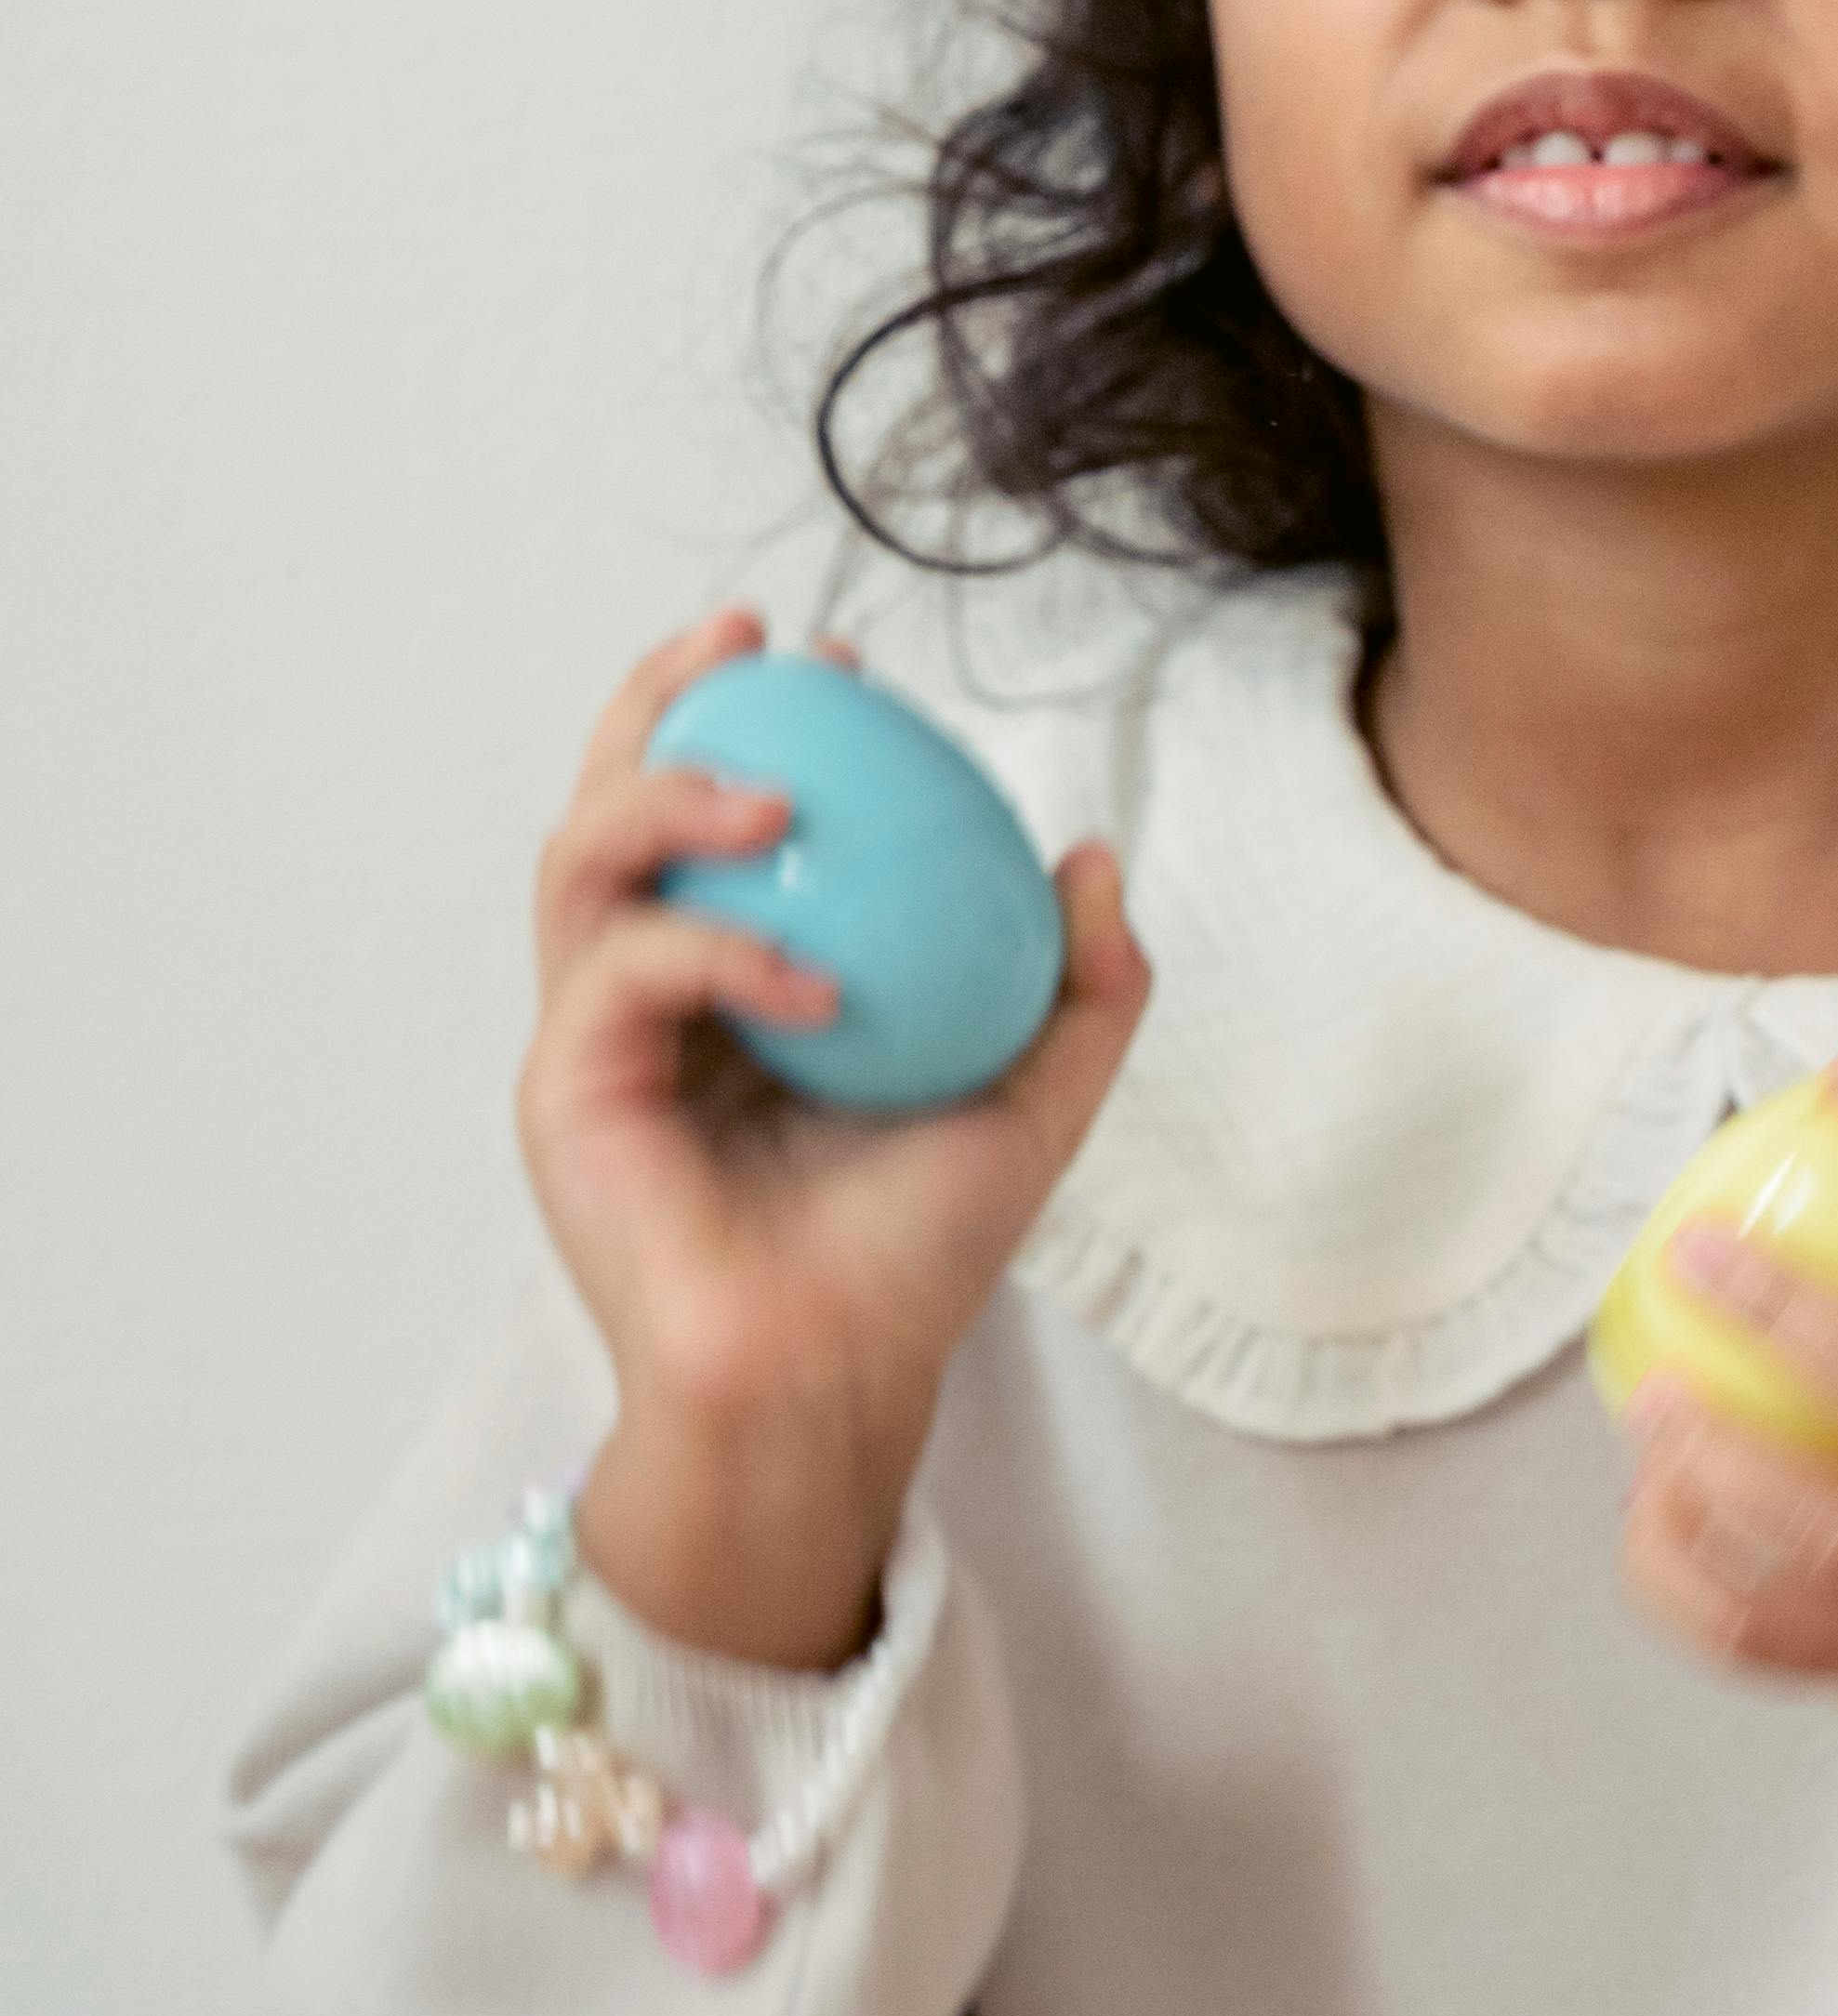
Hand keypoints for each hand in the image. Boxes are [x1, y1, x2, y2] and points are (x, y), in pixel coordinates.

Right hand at [528, 612, 1153, 1670]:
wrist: (842, 1373)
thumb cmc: (915, 1251)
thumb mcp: (1036, 1097)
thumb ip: (1080, 984)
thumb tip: (1092, 855)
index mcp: (746, 976)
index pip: (728, 819)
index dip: (770, 718)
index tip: (841, 655)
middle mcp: (658, 993)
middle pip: (615, 806)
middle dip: (662, 703)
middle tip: (745, 642)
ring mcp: (599, 1039)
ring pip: (580, 863)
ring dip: (664, 797)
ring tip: (771, 792)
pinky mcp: (566, 1093)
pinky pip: (620, 972)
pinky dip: (716, 954)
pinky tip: (817, 986)